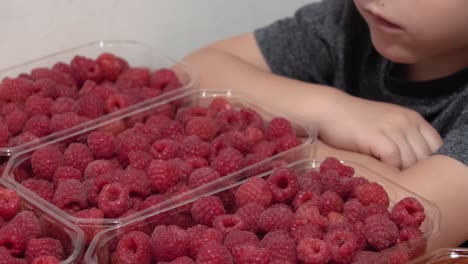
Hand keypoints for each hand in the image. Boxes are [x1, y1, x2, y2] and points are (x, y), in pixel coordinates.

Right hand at [317, 91, 442, 168]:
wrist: (329, 109)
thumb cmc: (353, 121)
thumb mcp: (385, 124)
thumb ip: (402, 138)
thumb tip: (414, 166)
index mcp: (412, 118)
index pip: (437, 146)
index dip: (427, 162)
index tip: (411, 171)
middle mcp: (406, 121)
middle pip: (425, 157)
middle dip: (413, 171)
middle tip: (396, 179)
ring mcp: (393, 128)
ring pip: (410, 162)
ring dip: (399, 173)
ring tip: (386, 178)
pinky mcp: (378, 137)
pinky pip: (394, 161)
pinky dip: (387, 170)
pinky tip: (376, 170)